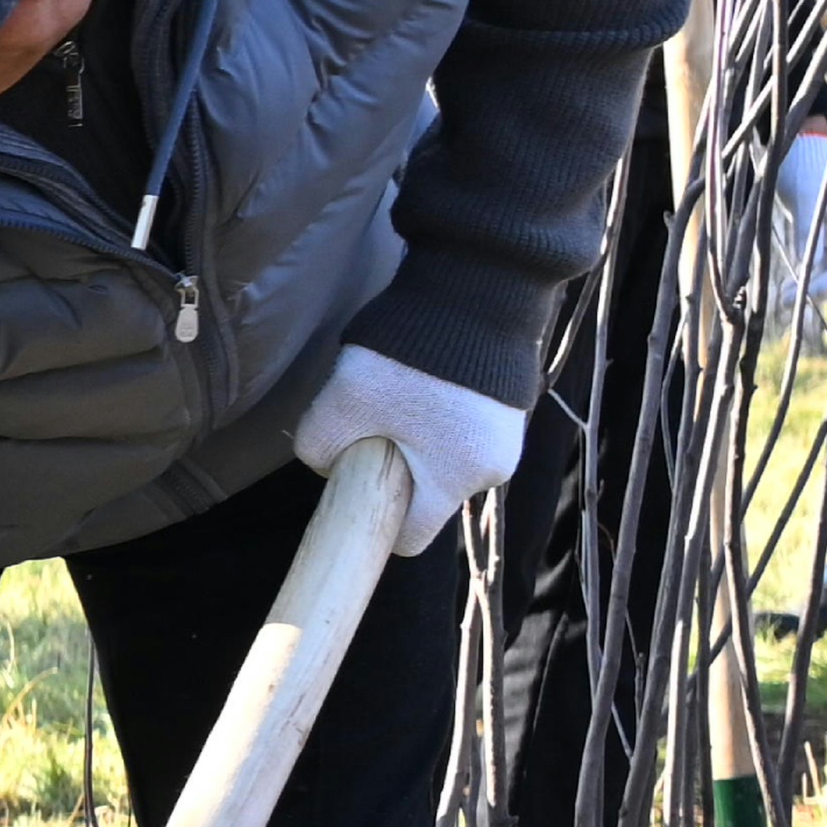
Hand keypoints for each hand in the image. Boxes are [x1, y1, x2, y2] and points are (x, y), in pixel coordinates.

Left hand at [288, 340, 520, 553]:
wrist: (474, 289)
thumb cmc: (408, 356)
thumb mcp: (340, 404)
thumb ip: (318, 449)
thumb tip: (327, 466)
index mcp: (457, 479)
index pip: (410, 537)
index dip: (375, 522)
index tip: (355, 491)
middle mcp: (492, 468)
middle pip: (425, 494)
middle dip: (394, 469)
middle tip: (374, 422)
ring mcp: (506, 436)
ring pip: (440, 459)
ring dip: (414, 437)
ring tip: (401, 390)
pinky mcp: (508, 407)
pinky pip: (460, 429)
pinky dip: (436, 414)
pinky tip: (423, 377)